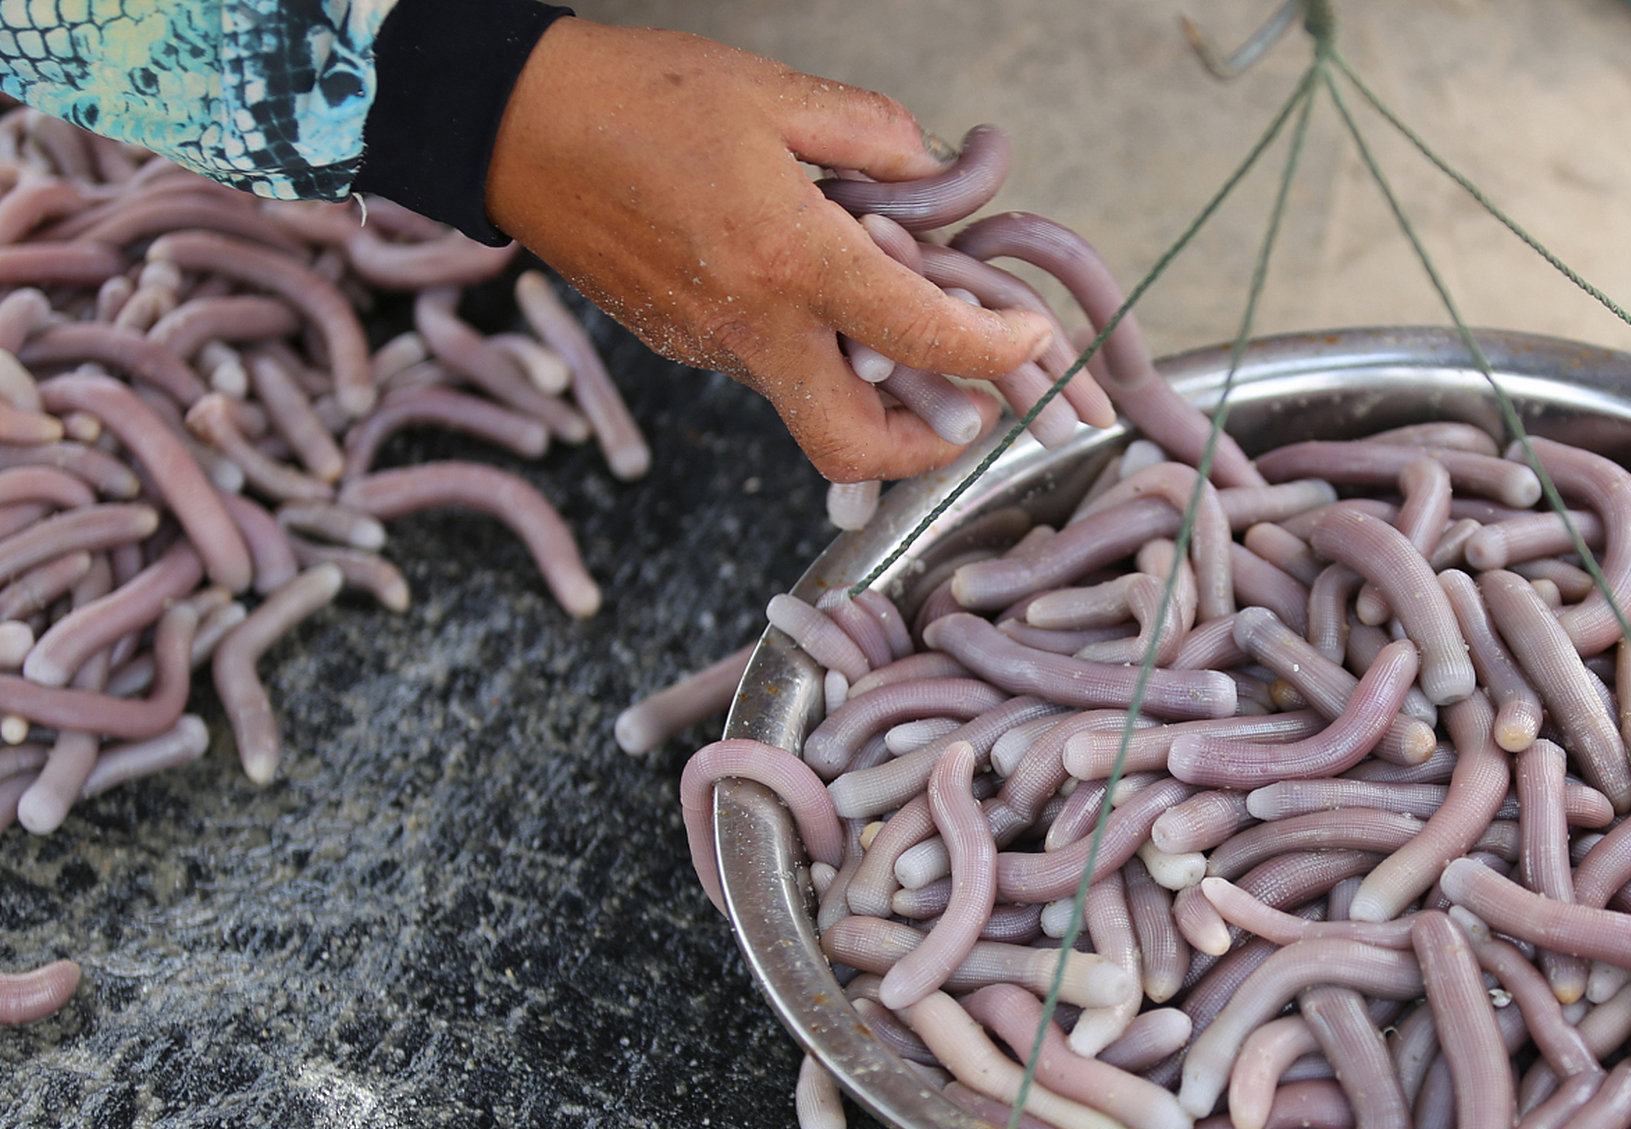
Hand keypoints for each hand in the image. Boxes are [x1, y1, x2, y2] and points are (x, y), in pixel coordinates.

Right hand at [484, 18, 1053, 481]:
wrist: (515, 133)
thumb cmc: (636, 99)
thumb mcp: (773, 92)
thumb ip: (874, 133)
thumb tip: (933, 169)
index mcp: (791, 260)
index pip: (924, 337)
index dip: (996, 350)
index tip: (1028, 341)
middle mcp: (753, 329)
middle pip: (858, 447)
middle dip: (927, 448)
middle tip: (968, 408)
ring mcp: (711, 352)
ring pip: (814, 416)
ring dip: (876, 401)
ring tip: (907, 338)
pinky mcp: (683, 348)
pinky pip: (769, 377)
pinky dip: (817, 364)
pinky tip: (825, 307)